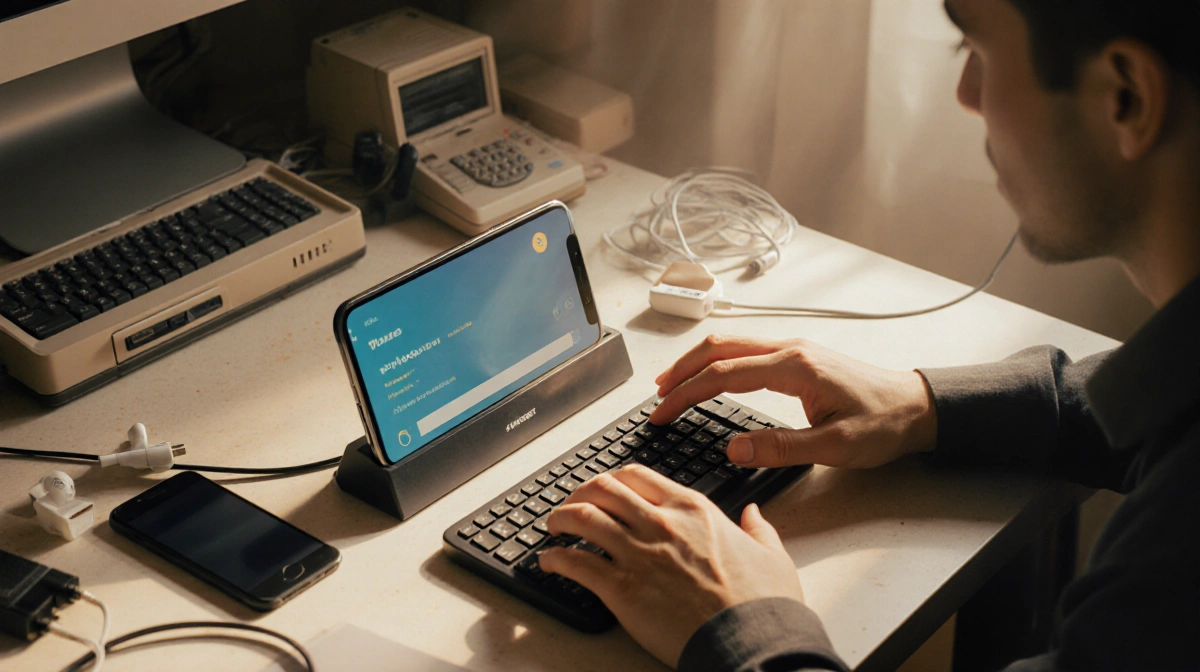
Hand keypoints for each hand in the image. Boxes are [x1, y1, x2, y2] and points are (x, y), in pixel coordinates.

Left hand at [539, 465, 802, 667]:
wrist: (751, 642)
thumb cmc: (763, 604)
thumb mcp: (771, 555)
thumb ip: (758, 529)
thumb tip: (753, 514)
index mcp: (693, 509)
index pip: (637, 476)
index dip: (612, 479)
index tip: (604, 488)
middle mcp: (661, 523)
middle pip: (603, 489)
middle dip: (580, 492)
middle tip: (572, 503)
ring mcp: (639, 554)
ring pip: (582, 518)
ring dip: (561, 518)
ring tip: (553, 527)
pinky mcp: (622, 589)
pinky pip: (575, 563)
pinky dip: (555, 559)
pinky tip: (549, 562)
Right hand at [649, 335, 936, 468]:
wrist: (917, 406)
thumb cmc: (883, 424)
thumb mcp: (835, 447)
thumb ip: (781, 448)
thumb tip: (733, 450)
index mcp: (794, 367)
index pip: (723, 375)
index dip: (686, 394)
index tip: (662, 413)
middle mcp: (790, 350)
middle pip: (718, 348)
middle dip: (681, 371)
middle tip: (656, 398)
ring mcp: (793, 349)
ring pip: (730, 344)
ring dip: (696, 362)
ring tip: (670, 385)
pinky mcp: (797, 357)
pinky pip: (745, 350)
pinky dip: (716, 361)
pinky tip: (708, 376)